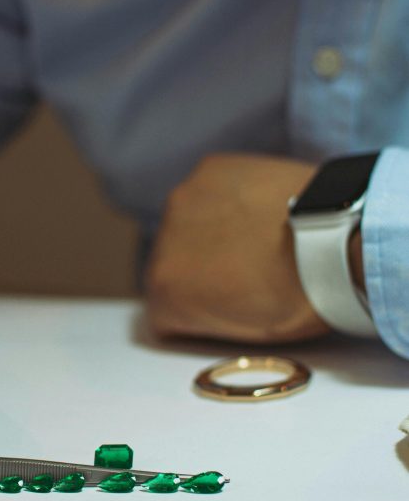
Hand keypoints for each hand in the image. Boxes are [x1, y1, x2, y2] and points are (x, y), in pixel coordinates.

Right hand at [145, 153, 330, 343]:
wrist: (340, 240)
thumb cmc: (303, 298)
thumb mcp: (249, 332)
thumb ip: (211, 315)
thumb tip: (210, 300)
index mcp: (165, 292)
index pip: (165, 312)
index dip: (200, 313)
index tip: (229, 309)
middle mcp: (161, 243)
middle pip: (173, 262)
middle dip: (202, 269)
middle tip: (249, 273)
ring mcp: (184, 200)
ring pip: (190, 222)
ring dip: (214, 230)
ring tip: (260, 237)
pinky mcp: (210, 168)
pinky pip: (212, 189)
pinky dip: (231, 199)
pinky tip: (264, 208)